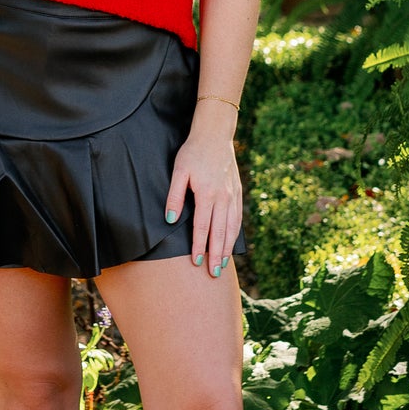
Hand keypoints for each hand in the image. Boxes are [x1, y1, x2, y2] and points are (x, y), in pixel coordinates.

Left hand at [165, 103, 241, 276]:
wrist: (215, 135)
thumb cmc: (193, 152)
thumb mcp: (179, 171)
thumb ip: (175, 196)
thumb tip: (171, 219)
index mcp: (207, 194)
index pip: (202, 227)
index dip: (199, 246)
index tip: (196, 262)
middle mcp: (223, 198)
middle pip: (219, 232)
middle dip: (216, 254)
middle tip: (214, 274)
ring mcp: (232, 195)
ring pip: (231, 227)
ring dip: (227, 247)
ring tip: (223, 264)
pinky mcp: (237, 191)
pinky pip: (238, 217)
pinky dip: (235, 233)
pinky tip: (232, 242)